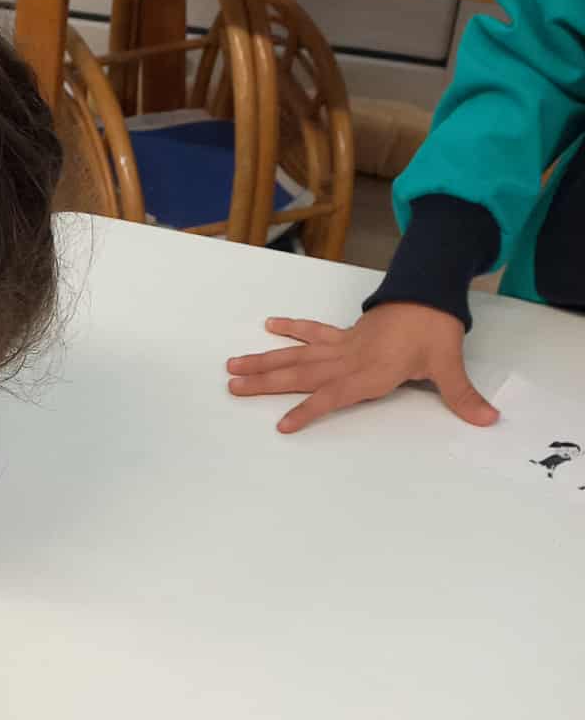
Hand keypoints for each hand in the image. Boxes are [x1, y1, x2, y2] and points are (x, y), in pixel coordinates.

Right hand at [226, 302, 497, 434]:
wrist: (432, 294)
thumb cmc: (435, 331)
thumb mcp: (448, 365)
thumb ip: (462, 396)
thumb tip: (489, 419)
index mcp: (369, 372)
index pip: (332, 395)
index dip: (307, 410)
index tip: (282, 425)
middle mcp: (348, 359)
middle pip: (300, 373)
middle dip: (265, 381)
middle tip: (231, 386)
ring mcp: (342, 346)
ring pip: (297, 355)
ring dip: (265, 360)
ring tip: (233, 366)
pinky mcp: (344, 335)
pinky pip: (312, 332)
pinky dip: (291, 329)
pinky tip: (269, 326)